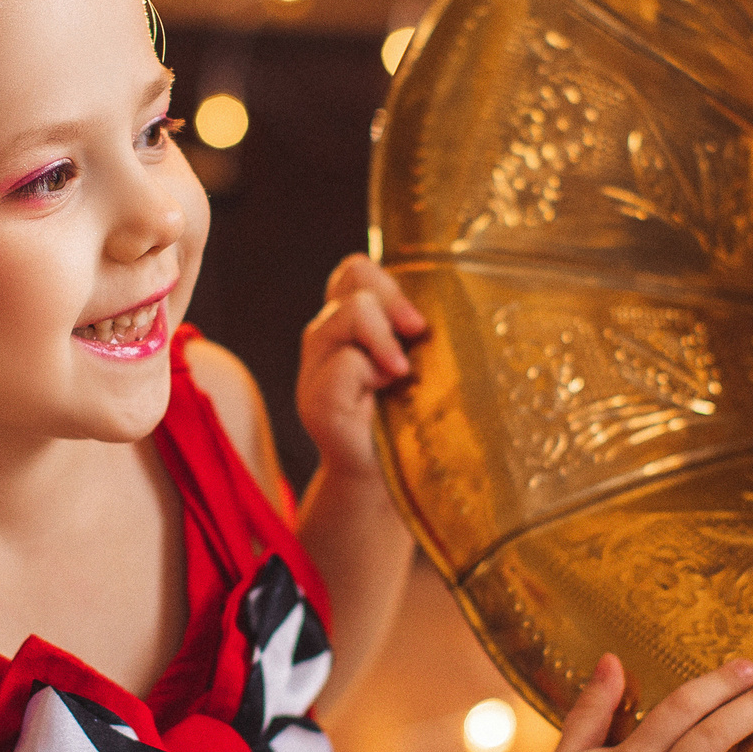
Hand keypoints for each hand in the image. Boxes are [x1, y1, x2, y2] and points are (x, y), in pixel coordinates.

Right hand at [297, 255, 426, 478]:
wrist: (393, 481)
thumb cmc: (414, 422)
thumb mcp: (422, 364)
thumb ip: (414, 331)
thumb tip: (437, 307)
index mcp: (351, 324)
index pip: (356, 270)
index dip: (389, 284)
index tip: (419, 324)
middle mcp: (327, 337)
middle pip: (353, 275)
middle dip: (392, 301)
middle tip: (416, 333)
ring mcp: (315, 367)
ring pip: (347, 313)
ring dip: (383, 338)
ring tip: (399, 372)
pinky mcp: (315, 401)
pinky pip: (346, 361)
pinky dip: (371, 373)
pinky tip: (382, 397)